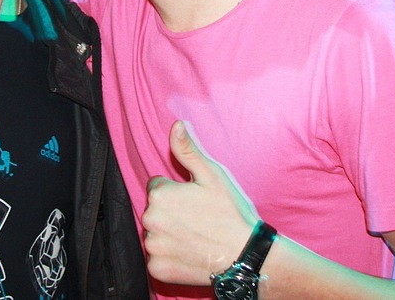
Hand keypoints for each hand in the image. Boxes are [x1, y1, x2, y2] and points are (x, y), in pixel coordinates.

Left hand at [141, 120, 258, 284]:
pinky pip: (156, 257)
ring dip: (168, 233)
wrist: (244, 256)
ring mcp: (152, 247)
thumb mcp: (212, 175)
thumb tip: (176, 124)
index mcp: (160, 196)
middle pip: (154, 210)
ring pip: (155, 233)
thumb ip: (188, 149)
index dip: (177, 191)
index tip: (195, 201)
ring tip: (195, 236)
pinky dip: (169, 256)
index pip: (157, 187)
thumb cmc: (230, 214)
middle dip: (170, 212)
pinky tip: (189, 252)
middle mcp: (150, 221)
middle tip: (197, 219)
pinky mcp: (157, 269)